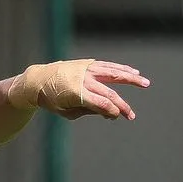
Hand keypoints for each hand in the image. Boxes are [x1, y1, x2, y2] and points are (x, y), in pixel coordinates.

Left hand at [13, 59, 148, 120]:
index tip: (118, 117)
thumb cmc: (51, 100)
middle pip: (109, 93)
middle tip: (132, 116)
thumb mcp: (66, 112)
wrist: (38, 80)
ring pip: (113, 73)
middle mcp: (84, 80)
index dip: (112, 111)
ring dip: (131, 78)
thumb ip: (88, 111)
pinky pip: (108, 66)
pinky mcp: (87, 64)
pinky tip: (133, 72)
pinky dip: (121, 68)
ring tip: (145, 83)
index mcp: (77, 94)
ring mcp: (86, 70)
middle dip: (122, 105)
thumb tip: (109, 113)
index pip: (101, 103)